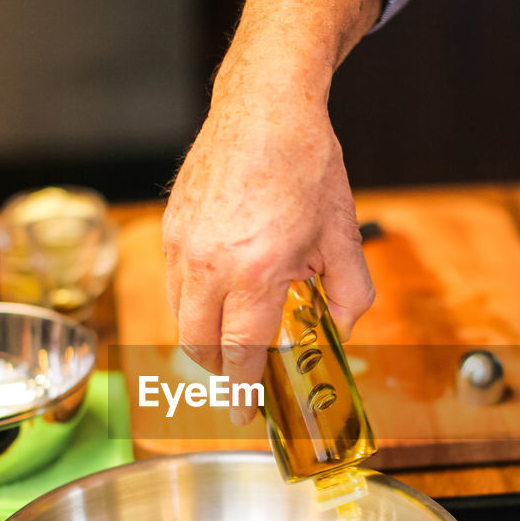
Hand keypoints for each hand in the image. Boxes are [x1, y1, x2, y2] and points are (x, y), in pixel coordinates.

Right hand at [162, 91, 373, 425]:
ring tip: (237, 327)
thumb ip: (349, 293)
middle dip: (222, 370)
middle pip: (200, 346)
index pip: (243, 353)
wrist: (266, 105)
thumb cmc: (306, 164)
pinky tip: (223, 287)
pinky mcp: (170, 227)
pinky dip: (194, 300)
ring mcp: (183, 244)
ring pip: (180, 316)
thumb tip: (343, 328)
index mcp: (257, 271)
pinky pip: (173, 283)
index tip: (246, 415)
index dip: (245, 391)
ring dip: (205, 335)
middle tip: (245, 375)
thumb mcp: (342, 235)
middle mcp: (210, 263)